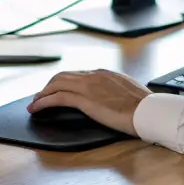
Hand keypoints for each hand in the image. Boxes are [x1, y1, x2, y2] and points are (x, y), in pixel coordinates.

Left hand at [28, 70, 150, 135]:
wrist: (148, 111)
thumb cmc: (143, 107)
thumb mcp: (128, 93)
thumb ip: (115, 92)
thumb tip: (112, 99)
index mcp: (104, 74)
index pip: (77, 75)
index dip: (63, 82)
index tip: (57, 89)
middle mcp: (94, 76)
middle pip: (62, 76)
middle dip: (49, 86)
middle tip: (40, 96)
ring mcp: (88, 86)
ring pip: (56, 84)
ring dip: (42, 94)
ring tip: (34, 103)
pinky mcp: (85, 99)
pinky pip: (57, 98)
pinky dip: (43, 102)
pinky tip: (36, 108)